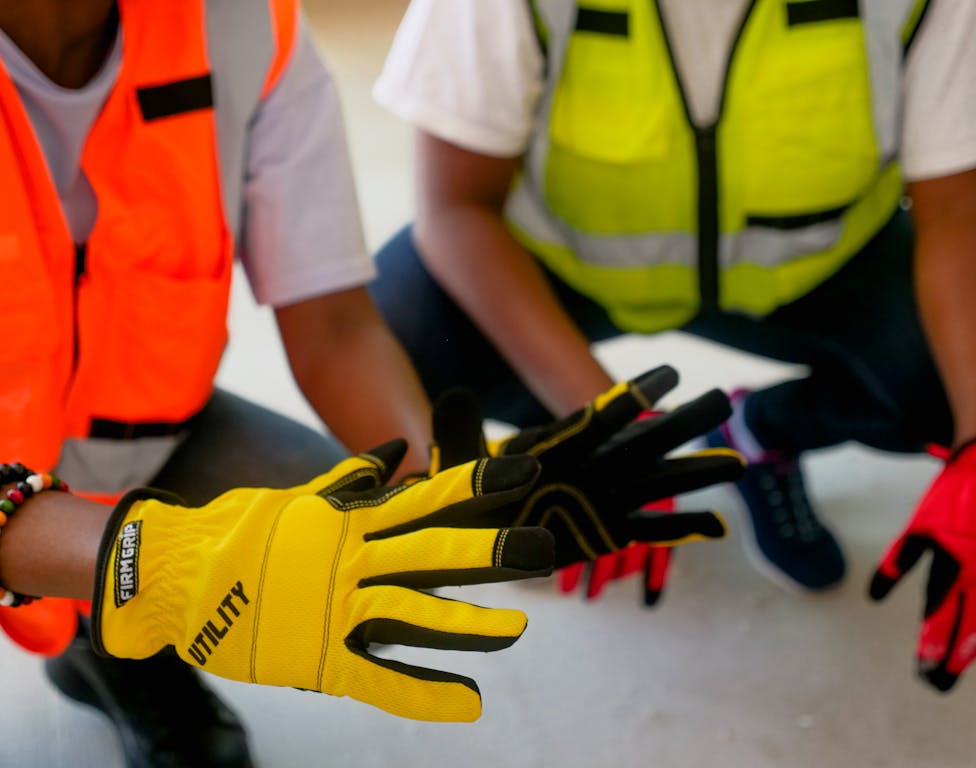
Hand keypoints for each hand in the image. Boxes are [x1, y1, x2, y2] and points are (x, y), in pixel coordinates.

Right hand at [91, 440, 553, 721]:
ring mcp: (332, 609)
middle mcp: (348, 560)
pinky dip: (423, 692)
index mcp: (347, 520)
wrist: (171, 573)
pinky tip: (467, 703)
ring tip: (517, 630)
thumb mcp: (301, 497)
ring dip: (465, 626)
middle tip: (540, 550)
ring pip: (410, 615)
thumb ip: (353, 478)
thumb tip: (396, 451)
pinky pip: (377, 678)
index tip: (522, 473)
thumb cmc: (237, 532)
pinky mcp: (316, 657)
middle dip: (487, 553)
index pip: (424, 499)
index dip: (474, 486)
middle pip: (429, 554)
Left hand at [427, 365, 743, 567]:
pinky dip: (682, 529)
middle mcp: (593, 466)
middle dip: (682, 425)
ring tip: (737, 464)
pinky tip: (717, 527)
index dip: (632, 399)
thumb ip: (460, 432)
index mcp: (562, 444)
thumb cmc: (473, 492)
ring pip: (657, 482)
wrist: (479, 531)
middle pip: (643, 442)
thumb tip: (451, 395)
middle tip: (721, 403)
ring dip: (694, 473)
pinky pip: (651, 529)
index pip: (600, 417)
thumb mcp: (462, 465)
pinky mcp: (609, 533)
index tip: (668, 375)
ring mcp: (606, 499)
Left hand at [869, 436, 975, 691]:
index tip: (921, 669)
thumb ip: (896, 562)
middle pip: (966, 631)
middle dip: (951, 660)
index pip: (939, 619)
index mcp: (952, 568)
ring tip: (959, 669)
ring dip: (973, 650)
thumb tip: (874, 595)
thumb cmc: (951, 498)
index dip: (930, 647)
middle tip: (939, 683)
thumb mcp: (918, 528)